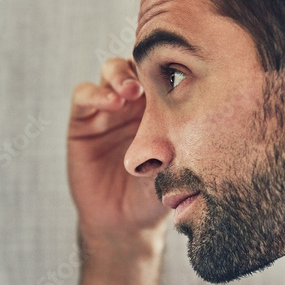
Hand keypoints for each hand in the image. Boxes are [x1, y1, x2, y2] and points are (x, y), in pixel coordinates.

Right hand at [67, 58, 169, 245]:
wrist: (125, 222)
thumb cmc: (156, 194)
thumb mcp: (174, 166)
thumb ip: (179, 142)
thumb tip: (200, 116)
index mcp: (162, 106)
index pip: (165, 71)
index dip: (173, 64)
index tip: (185, 67)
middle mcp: (135, 101)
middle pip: (138, 62)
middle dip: (145, 63)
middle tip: (153, 77)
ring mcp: (108, 108)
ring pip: (111, 70)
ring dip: (121, 74)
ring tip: (132, 90)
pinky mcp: (83, 120)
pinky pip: (84, 95)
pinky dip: (96, 93)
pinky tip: (112, 103)